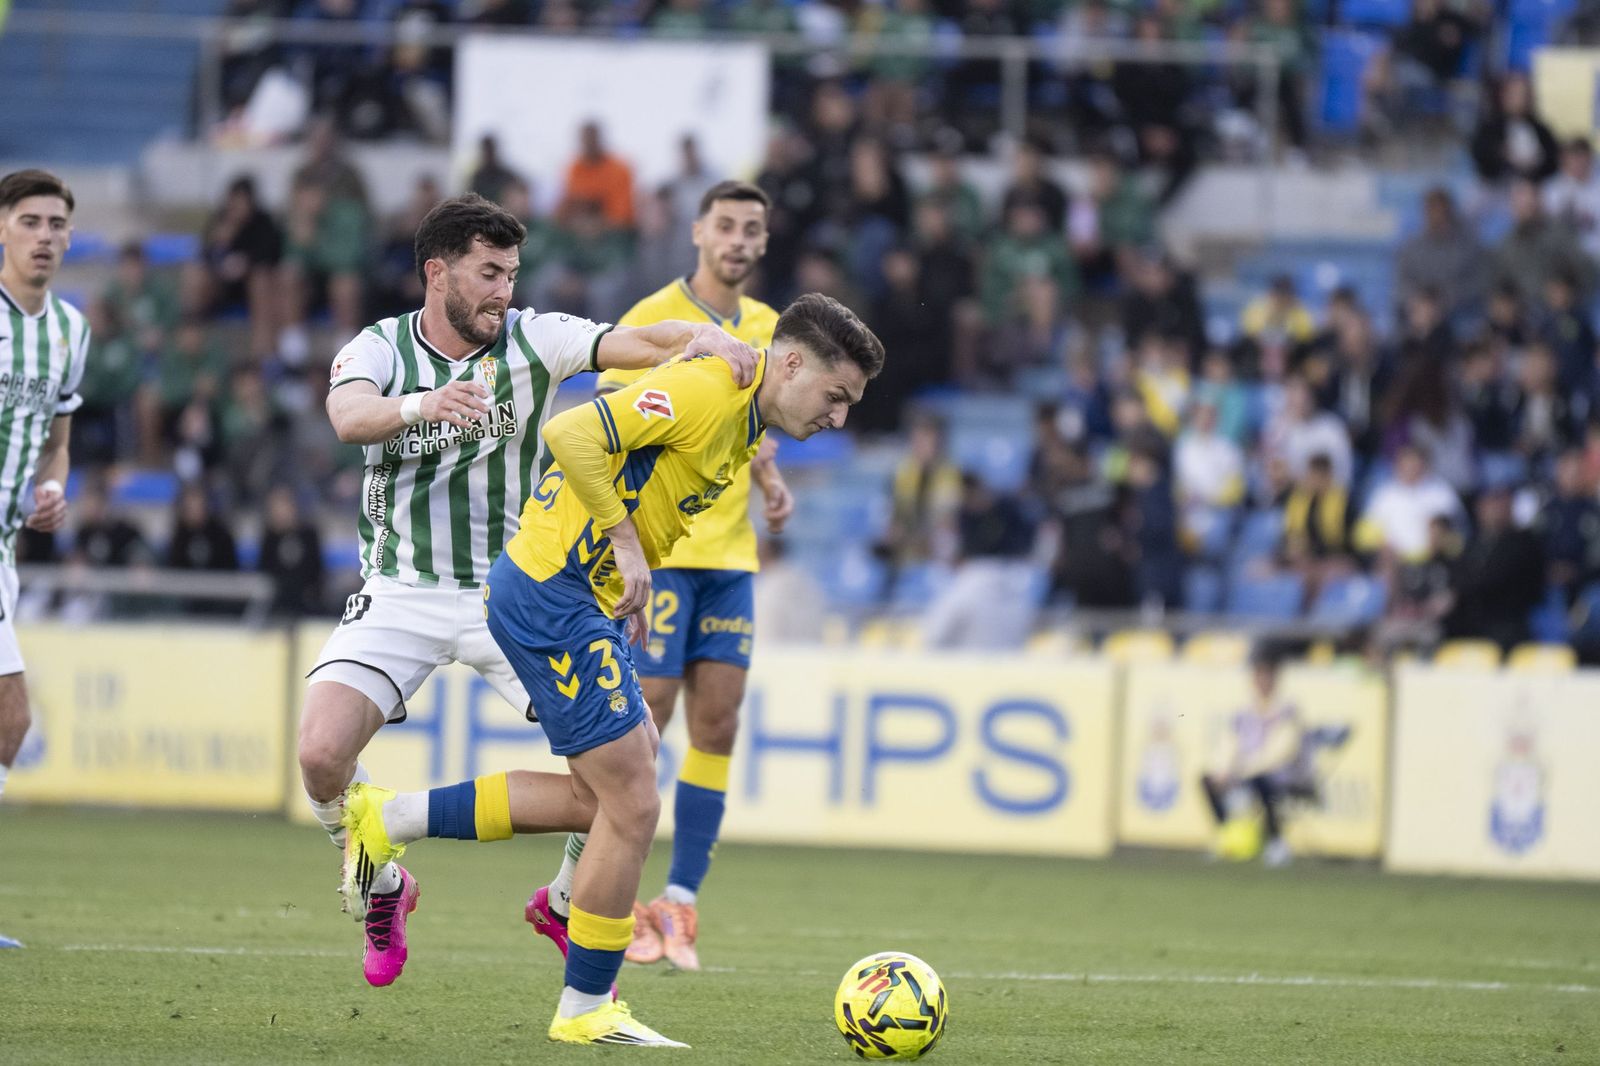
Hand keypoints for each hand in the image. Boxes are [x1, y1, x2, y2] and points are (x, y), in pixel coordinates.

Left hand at [26, 482, 65, 531]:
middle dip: (39, 517)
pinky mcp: (61, 521)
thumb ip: (40, 497)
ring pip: (53, 521)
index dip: (44, 506)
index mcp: (59, 495)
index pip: (53, 501)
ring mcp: (63, 513)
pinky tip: (36, 528)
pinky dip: (45, 529)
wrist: (49, 496)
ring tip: (29, 524)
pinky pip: (54, 527)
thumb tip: (38, 508)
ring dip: (40, 524)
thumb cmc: (42, 493)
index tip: (34, 509)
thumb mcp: (39, 491)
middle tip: (28, 519)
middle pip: (53, 512)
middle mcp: (63, 505)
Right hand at [419, 380, 490, 428]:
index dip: (478, 390)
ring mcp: (443, 402)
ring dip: (470, 413)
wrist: (423, 403)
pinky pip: (452, 417)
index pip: (468, 385)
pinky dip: (461, 422)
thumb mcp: (453, 388)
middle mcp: (448, 392)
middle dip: (477, 404)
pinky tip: (469, 425)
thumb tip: (483, 387)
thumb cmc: (443, 396)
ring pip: (459, 407)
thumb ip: (467, 388)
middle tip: (487, 410)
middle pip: (465, 397)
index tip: (487, 396)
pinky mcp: (439, 412)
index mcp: (454, 385)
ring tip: (479, 417)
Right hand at [608, 519, 651, 645]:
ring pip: (634, 604)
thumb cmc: (625, 554)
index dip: (644, 628)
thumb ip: (630, 584)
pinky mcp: (632, 577)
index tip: (642, 644)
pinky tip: (615, 608)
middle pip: (642, 610)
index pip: (645, 609)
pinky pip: (628, 596)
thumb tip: (625, 597)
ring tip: (615, 616)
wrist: (626, 540)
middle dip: (636, 627)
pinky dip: (622, 604)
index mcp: (646, 584)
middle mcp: (646, 584)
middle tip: (629, 639)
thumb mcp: (629, 571)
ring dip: (624, 613)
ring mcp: (640, 580)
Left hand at [688, 323, 758, 387]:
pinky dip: (756, 365)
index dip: (737, 374)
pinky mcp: (744, 345)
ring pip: (753, 361)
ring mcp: (740, 345)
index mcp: (723, 348)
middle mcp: (734, 346)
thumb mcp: (692, 347)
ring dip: (752, 374)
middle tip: (742, 388)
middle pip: (746, 364)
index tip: (735, 383)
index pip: (735, 362)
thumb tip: (680, 362)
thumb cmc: (699, 342)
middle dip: (747, 378)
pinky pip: (755, 356)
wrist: (708, 330)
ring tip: (746, 384)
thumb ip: (688, 355)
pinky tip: (752, 373)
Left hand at [762, 476, 793, 533]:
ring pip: (782, 522)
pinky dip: (774, 526)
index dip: (777, 515)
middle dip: (775, 520)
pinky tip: (768, 528)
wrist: (772, 484)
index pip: (786, 511)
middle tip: (764, 516)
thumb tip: (772, 507)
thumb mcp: (772, 487)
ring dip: (776, 526)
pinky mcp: (779, 514)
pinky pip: (778, 523)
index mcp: (789, 501)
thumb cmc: (772, 484)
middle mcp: (788, 508)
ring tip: (768, 529)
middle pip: (784, 518)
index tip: (765, 515)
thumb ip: (773, 495)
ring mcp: (784, 511)